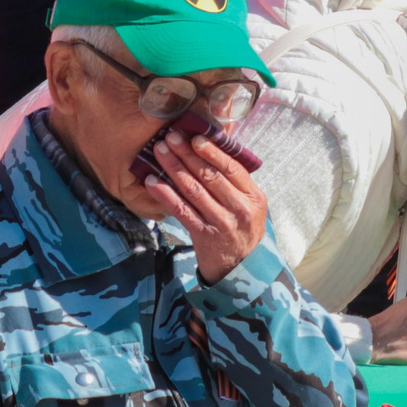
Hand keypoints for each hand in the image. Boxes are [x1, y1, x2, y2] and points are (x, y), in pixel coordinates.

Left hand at [142, 128, 266, 283]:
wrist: (242, 269)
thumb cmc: (243, 230)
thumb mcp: (251, 205)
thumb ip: (236, 182)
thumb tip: (213, 149)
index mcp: (254, 197)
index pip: (232, 168)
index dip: (212, 151)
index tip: (195, 137)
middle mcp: (239, 209)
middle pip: (210, 176)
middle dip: (187, 154)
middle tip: (170, 137)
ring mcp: (221, 223)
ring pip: (193, 190)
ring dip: (173, 168)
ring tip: (159, 152)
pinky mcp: (203, 236)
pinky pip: (181, 211)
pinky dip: (165, 195)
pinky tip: (152, 182)